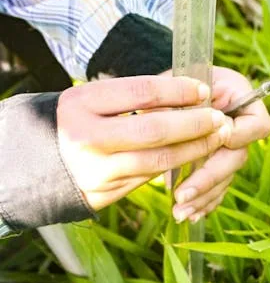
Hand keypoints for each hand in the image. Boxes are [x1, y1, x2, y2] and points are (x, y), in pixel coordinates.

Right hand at [57, 76, 231, 210]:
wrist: (36, 163)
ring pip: (158, 160)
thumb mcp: (89, 99)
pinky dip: (176, 166)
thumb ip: (130, 97)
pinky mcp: (104, 194)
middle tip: (219, 118)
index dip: (178, 90)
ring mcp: (96, 169)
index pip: (142, 92)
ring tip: (216, 138)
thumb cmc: (73, 121)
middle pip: (154, 130)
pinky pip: (148, 177)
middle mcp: (87, 137)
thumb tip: (187, 95)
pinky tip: (193, 155)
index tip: (202, 89)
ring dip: (194, 149)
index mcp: (82, 103)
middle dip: (194, 124)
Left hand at [171, 66, 269, 222]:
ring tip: (179, 213)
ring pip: (225, 177)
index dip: (238, 135)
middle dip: (210, 178)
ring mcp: (229, 147)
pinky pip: (217, 187)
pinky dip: (204, 201)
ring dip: (204, 197)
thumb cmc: (170, 82)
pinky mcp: (216, 163)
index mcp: (240, 97)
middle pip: (237, 157)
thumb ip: (183, 102)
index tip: (213, 140)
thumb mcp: (173, 84)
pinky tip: (190, 215)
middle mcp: (240, 125)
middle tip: (182, 195)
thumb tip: (194, 126)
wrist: (163, 91)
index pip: (256, 123)